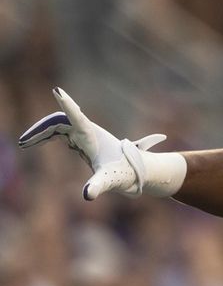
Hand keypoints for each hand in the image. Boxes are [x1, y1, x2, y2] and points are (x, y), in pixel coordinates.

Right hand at [18, 87, 166, 199]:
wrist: (135, 172)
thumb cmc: (124, 174)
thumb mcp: (109, 180)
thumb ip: (99, 186)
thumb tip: (88, 195)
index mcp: (93, 135)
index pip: (76, 116)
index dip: (66, 103)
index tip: (57, 90)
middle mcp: (88, 131)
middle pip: (60, 121)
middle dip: (40, 129)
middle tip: (23, 142)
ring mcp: (85, 135)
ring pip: (58, 126)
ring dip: (41, 133)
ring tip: (24, 144)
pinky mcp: (83, 141)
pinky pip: (60, 133)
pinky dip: (47, 136)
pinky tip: (36, 143)